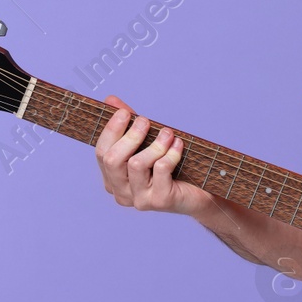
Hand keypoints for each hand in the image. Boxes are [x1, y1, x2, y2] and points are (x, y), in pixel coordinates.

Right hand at [94, 94, 215, 217]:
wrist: (200, 193)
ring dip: (155, 144)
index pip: (101, 153)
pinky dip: (171, 153)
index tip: (125, 113)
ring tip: (168, 133)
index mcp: (112, 180)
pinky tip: (179, 145)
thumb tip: (111, 100)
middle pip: (113, 160)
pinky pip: (161, 169)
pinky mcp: (159, 201)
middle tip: (145, 121)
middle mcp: (122, 193)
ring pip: (136, 164)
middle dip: (130, 136)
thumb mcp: (148, 144)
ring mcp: (139, 200)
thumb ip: (129, 124)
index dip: (111, 130)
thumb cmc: (171, 168)